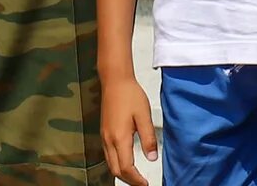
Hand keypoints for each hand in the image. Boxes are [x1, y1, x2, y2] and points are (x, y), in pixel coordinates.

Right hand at [102, 71, 158, 185]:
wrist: (114, 81)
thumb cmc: (130, 95)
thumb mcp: (144, 115)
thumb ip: (148, 138)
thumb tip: (152, 158)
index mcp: (120, 138)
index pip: (126, 168)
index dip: (136, 180)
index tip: (146, 184)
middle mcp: (109, 140)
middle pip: (116, 170)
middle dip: (128, 180)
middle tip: (141, 183)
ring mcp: (104, 137)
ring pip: (110, 164)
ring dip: (122, 174)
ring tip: (135, 177)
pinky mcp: (104, 132)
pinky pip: (108, 155)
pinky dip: (117, 164)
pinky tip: (126, 162)